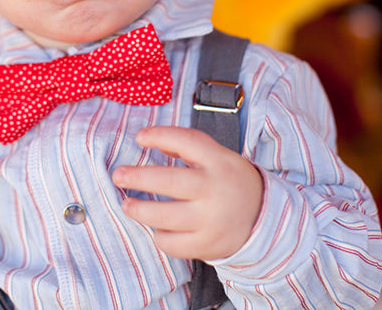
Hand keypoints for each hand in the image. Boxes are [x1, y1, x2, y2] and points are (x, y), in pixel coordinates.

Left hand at [111, 125, 263, 261]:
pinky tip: (158, 228)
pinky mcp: (207, 245)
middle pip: (169, 182)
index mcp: (219, 162)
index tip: (139, 137)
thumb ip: (186, 147)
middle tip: (118, 176)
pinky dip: (160, 236)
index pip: (188, 141)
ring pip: (165, 217)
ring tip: (127, 205)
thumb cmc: (228, 181)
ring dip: (140, 210)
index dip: (160, 135)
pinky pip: (172, 244)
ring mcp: (212, 220)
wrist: (263, 218)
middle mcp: (215, 189)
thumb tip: (147, 139)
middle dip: (138, 178)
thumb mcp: (217, 157)